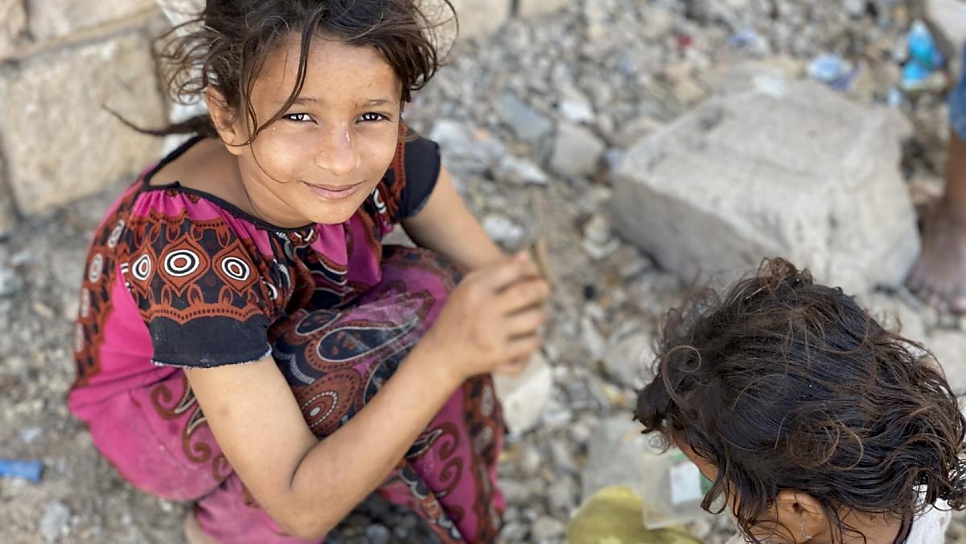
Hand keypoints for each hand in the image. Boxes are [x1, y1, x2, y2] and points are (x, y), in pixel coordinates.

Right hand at [420, 252, 549, 382]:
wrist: (440, 356)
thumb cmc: (458, 318)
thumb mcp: (467, 289)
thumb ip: (494, 271)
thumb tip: (526, 255)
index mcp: (474, 288)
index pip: (514, 270)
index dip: (531, 270)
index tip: (535, 274)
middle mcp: (483, 308)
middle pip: (528, 292)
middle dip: (543, 289)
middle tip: (544, 290)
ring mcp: (492, 332)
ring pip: (535, 318)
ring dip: (540, 315)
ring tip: (537, 315)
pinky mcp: (499, 354)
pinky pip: (532, 343)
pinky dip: (534, 339)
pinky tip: (529, 337)